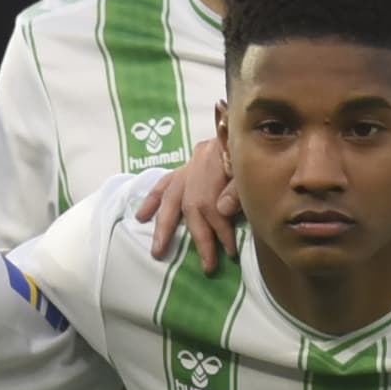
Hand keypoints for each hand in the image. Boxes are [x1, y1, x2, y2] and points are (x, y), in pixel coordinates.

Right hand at [131, 139, 244, 270]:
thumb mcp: (248, 168)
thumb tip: (222, 211)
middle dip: (200, 239)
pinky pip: (164, 183)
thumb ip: (236, 190)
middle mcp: (197, 167)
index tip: (230, 252)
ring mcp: (188, 167)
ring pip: (172, 198)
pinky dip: (152, 199)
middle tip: (207, 266)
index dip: (223, 231)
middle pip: (194, 207)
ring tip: (157, 250)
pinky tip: (141, 215)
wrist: (242, 124)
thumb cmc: (249, 150)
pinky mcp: (184, 166)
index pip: (217, 206)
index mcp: (217, 164)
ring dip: (164, 226)